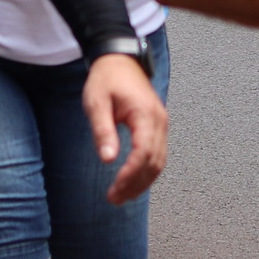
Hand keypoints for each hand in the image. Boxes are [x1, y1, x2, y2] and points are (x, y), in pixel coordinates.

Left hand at [81, 53, 168, 205]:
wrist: (119, 59)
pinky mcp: (158, 126)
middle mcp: (159, 121)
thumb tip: (108, 159)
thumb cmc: (106, 79)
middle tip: (114, 199)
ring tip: (122, 196)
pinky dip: (147, 172)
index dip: (130, 174)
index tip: (114, 188)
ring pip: (159, 162)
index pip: (144, 152)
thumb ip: (103, 131)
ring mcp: (161, 124)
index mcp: (145, 114)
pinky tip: (132, 181)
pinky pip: (158, 154)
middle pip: (154, 162)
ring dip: (142, 182)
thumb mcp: (96, 103)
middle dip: (135, 184)